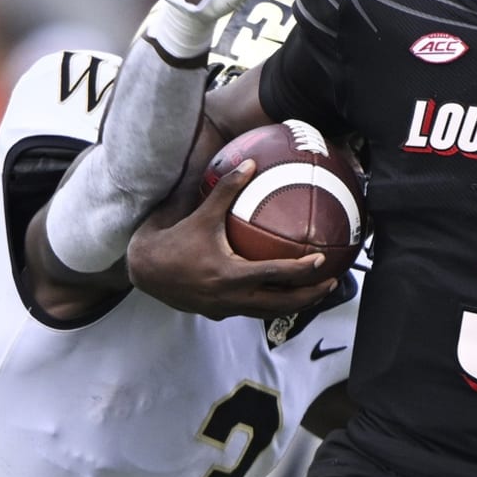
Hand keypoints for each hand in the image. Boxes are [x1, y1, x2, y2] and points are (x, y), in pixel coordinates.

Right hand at [126, 161, 339, 319]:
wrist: (144, 271)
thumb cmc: (173, 241)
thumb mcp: (201, 215)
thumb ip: (227, 190)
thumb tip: (251, 163)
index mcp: (230, 275)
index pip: (275, 274)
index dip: (302, 270)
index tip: (322, 260)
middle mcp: (231, 298)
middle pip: (281, 303)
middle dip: (310, 295)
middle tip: (332, 281)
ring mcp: (226, 309)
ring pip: (269, 312)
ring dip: (294, 303)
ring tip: (316, 291)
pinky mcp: (219, 313)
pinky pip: (253, 311)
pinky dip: (272, 304)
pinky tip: (282, 292)